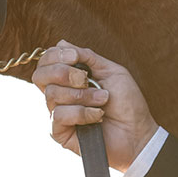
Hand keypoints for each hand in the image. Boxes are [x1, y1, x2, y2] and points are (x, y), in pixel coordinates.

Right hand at [32, 40, 158, 171]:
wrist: (138, 133)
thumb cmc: (127, 103)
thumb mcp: (111, 71)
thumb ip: (87, 57)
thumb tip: (61, 43)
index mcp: (68, 79)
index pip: (46, 62)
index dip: (55, 55)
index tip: (75, 57)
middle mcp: (59, 95)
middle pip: (39, 75)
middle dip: (63, 73)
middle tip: (85, 79)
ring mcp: (57, 114)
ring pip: (52, 94)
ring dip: (82, 95)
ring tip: (103, 100)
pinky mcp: (59, 132)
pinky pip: (59, 115)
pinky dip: (82, 113)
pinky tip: (98, 116)